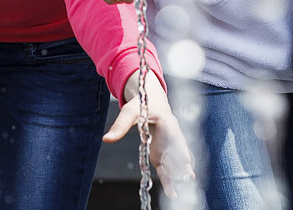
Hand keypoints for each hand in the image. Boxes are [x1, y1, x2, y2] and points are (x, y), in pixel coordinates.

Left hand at [103, 71, 195, 198]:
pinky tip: (172, 192)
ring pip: (173, 164)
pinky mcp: (160, 154)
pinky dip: (168, 179)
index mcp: (167, 122)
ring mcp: (166, 147)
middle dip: (181, 166)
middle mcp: (170, 136)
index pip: (175, 136)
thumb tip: (106, 139)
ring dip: (176, 177)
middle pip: (177, 153)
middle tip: (186, 177)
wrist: (151, 101)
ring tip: (178, 191)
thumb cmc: (143, 103)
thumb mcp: (130, 111)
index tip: (185, 159)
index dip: (180, 147)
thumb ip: (120, 125)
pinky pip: (165, 168)